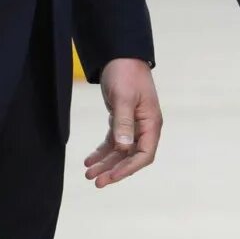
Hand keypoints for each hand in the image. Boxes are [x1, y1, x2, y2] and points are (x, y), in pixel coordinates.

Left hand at [83, 57, 161, 187]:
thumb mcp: (123, 98)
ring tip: (88, 174)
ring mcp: (133, 125)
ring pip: (120, 152)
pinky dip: (101, 152)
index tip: (110, 178)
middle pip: (131, 157)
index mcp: (151, 123)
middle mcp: (145, 127)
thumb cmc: (125, 74)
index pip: (144, 155)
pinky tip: (89, 161)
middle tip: (95, 182)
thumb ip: (123, 123)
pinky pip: (112, 142)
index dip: (127, 169)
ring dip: (105, 164)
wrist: (120, 56)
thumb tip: (124, 147)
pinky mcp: (121, 121)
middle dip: (114, 171)